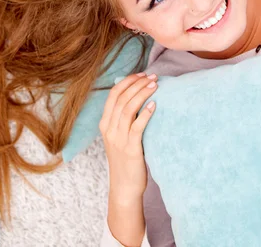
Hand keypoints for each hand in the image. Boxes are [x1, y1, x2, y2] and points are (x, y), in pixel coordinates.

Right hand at [99, 72, 157, 202]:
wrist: (124, 186)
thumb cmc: (126, 159)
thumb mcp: (119, 136)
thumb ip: (124, 119)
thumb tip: (138, 98)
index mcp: (105, 124)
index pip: (113, 95)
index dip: (128, 81)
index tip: (142, 74)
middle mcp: (109, 129)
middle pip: (121, 98)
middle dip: (137, 84)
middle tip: (153, 76)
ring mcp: (118, 139)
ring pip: (128, 109)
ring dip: (142, 94)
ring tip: (155, 85)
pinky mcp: (130, 148)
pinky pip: (137, 127)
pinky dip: (145, 113)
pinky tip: (154, 105)